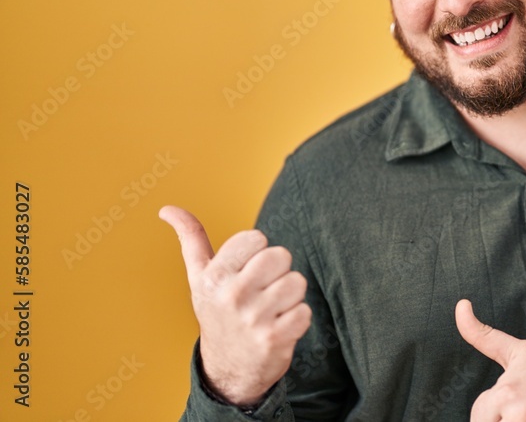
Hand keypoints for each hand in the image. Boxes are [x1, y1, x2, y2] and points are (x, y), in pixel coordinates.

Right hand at [159, 205, 311, 406]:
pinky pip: (305, 311)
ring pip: (297, 282)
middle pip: (280, 255)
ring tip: (271, 309)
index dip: (258, 251)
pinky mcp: (275, 339)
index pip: (256, 238)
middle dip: (277, 271)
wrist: (227, 369)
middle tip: (262, 290)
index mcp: (213, 276)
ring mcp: (254, 319)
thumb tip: (167, 208)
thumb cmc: (217, 312)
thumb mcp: (199, 277)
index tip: (246, 270)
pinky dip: (297, 318)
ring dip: (290, 295)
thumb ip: (191, 239)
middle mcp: (232, 296)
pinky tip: (278, 327)